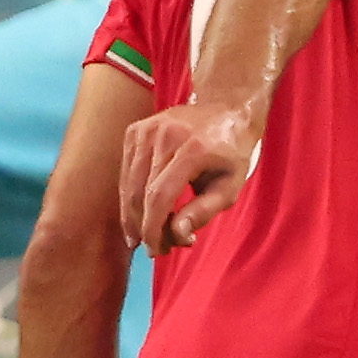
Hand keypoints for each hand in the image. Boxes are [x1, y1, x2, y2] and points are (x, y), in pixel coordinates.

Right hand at [117, 94, 259, 252]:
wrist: (224, 107)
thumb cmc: (231, 151)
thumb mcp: (231, 186)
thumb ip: (203, 211)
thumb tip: (177, 235)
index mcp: (193, 149)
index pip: (160, 196)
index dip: (153, 228)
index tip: (154, 250)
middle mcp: (165, 135)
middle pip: (139, 192)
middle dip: (142, 226)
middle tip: (154, 248)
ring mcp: (146, 130)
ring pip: (127, 183)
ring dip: (133, 214)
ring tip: (147, 233)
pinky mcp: (135, 130)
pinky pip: (126, 170)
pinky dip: (130, 194)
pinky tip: (142, 210)